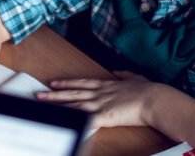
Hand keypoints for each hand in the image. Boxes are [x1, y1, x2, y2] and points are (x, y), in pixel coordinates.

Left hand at [37, 71, 160, 128]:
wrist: (155, 99)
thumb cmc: (149, 91)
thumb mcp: (135, 78)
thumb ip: (125, 75)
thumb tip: (117, 72)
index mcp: (107, 85)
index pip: (82, 83)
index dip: (67, 83)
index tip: (54, 83)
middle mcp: (101, 93)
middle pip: (73, 93)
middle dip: (54, 94)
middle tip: (39, 94)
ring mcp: (101, 104)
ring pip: (74, 104)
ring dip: (57, 104)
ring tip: (43, 104)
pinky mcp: (105, 116)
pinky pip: (85, 120)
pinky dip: (73, 121)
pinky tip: (63, 121)